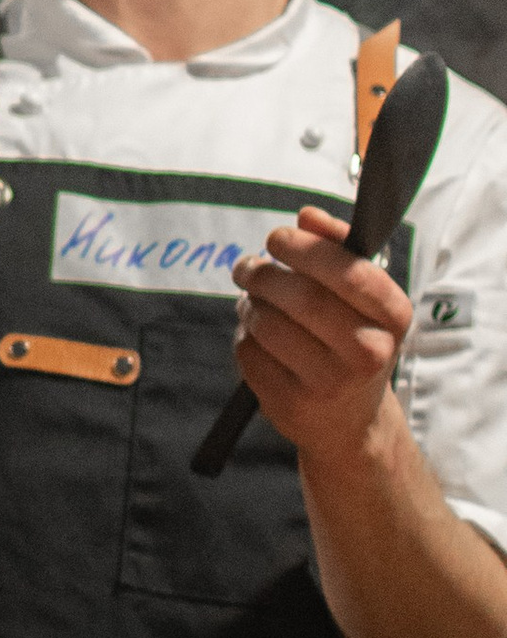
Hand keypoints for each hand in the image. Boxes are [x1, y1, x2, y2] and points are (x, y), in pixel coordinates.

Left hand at [232, 207, 412, 466]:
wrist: (348, 421)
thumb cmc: (353, 341)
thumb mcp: (361, 297)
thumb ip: (337, 247)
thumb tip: (308, 215)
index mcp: (393, 317)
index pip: (349, 272)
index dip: (305, 249)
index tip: (276, 238)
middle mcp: (369, 352)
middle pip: (301, 297)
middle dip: (263, 273)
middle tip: (247, 266)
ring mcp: (329, 382)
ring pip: (268, 323)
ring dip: (249, 304)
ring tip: (252, 301)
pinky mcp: (290, 403)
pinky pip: (249, 352)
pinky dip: (244, 335)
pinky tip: (257, 336)